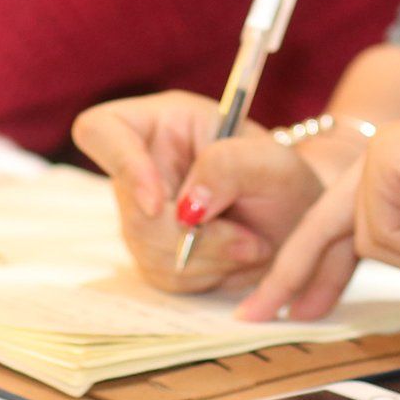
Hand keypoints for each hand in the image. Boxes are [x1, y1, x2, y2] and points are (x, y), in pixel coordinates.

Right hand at [71, 91, 323, 293]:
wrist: (297, 224)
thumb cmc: (284, 180)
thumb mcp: (273, 162)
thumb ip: (230, 167)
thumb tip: (188, 206)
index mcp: (162, 122)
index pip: (102, 130)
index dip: (122, 165)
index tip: (160, 204)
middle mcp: (144, 164)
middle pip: (131, 208)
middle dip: (190, 235)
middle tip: (247, 239)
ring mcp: (143, 211)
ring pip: (146, 249)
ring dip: (206, 258)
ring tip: (251, 244)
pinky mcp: (153, 253)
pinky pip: (162, 277)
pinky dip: (205, 275)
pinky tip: (234, 259)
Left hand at [239, 103, 399, 322]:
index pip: (345, 232)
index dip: (320, 272)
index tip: (296, 310)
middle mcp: (384, 166)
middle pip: (322, 228)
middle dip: (291, 276)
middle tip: (257, 315)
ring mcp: (381, 157)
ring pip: (368, 240)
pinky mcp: (386, 158)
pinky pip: (384, 232)